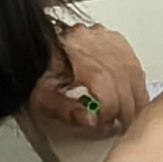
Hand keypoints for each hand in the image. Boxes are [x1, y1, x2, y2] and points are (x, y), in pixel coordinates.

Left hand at [32, 22, 149, 137]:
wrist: (27, 49)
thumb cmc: (33, 72)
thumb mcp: (41, 97)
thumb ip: (65, 110)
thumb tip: (91, 120)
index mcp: (70, 52)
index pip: (103, 83)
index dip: (110, 110)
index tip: (106, 126)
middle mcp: (88, 39)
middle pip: (121, 75)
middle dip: (126, 106)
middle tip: (122, 125)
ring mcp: (99, 35)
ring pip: (130, 66)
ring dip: (135, 94)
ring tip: (130, 114)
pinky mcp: (107, 35)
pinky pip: (130, 58)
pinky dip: (135, 79)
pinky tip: (133, 92)